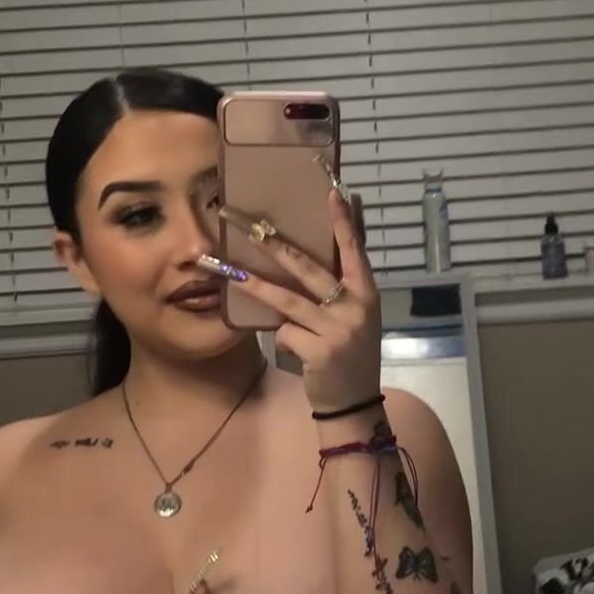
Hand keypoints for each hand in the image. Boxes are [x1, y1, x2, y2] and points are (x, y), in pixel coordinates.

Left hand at [225, 190, 381, 414]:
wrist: (355, 402)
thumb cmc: (351, 351)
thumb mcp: (358, 314)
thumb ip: (346, 282)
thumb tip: (339, 240)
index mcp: (367, 292)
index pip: (354, 249)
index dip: (343, 221)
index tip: (331, 191)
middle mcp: (355, 307)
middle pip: (308, 268)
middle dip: (275, 245)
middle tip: (249, 224)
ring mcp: (337, 329)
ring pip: (286, 300)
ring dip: (254, 286)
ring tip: (227, 273)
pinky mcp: (319, 351)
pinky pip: (285, 332)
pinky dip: (283, 337)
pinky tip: (297, 349)